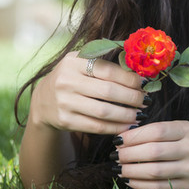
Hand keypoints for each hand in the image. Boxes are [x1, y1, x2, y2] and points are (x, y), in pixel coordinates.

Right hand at [30, 51, 146, 135]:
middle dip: (132, 98)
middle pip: (108, 91)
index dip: (131, 78)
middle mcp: (66, 80)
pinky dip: (115, 127)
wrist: (43, 100)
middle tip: (146, 101)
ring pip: (104, 111)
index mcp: (74, 61)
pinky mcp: (64, 120)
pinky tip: (127, 125)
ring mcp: (64, 102)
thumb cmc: (73, 78)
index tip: (146, 84)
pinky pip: (96, 126)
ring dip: (127, 115)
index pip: (109, 70)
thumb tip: (141, 71)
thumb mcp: (83, 63)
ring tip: (140, 114)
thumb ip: (107, 64)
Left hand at [114, 121, 188, 188]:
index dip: (134, 136)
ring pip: (154, 171)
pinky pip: (158, 187)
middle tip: (116, 155)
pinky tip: (129, 180)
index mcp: (188, 130)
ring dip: (131, 171)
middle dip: (129, 154)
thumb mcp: (181, 132)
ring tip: (119, 168)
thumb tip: (123, 137)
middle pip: (154, 151)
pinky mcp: (188, 188)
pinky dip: (139, 184)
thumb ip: (157, 132)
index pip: (157, 131)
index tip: (118, 140)